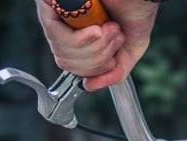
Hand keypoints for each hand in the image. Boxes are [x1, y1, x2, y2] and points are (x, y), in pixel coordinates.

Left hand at [36, 0, 159, 90]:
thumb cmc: (136, 11)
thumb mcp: (128, 52)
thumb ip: (112, 73)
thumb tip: (87, 86)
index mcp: (79, 34)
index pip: (71, 65)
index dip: (92, 70)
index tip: (112, 59)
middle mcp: (65, 24)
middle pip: (65, 61)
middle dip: (96, 58)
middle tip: (114, 37)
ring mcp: (56, 12)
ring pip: (61, 50)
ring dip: (93, 47)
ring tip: (109, 29)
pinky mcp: (51, 3)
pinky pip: (56, 34)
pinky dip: (80, 40)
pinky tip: (96, 30)